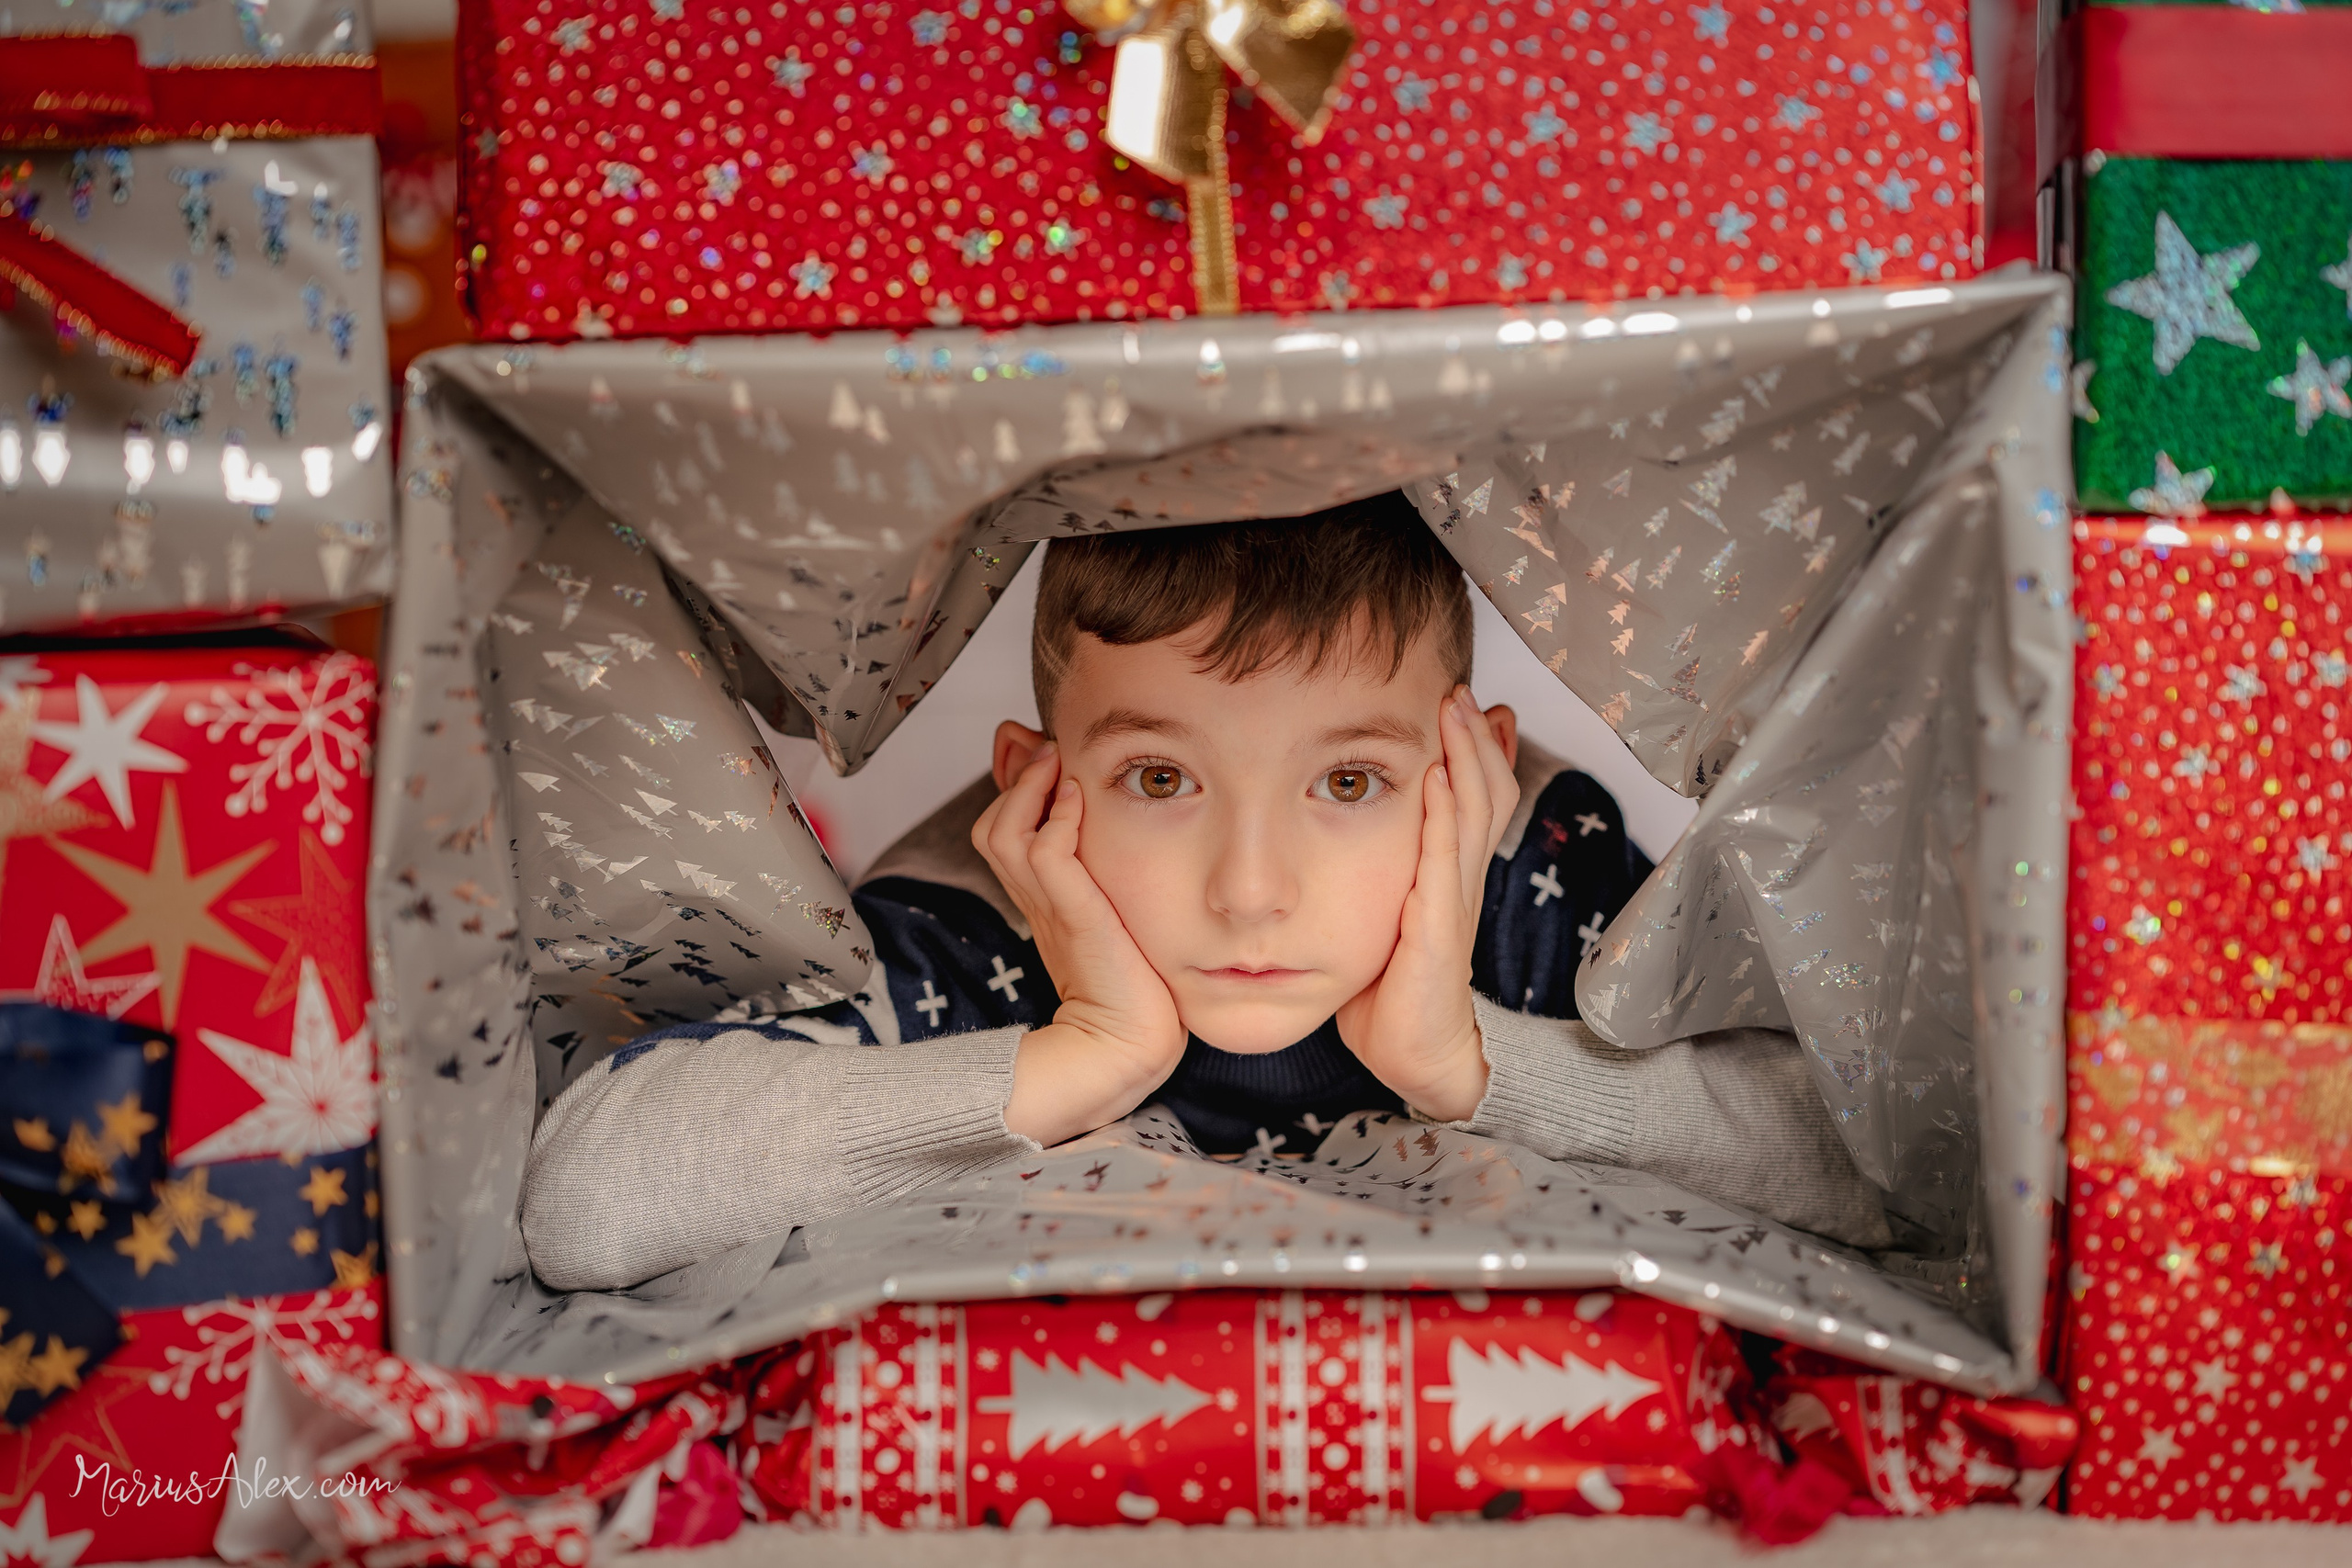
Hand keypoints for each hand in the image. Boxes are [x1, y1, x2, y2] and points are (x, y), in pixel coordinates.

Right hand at [972, 743, 1187, 1144]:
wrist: (1130, 1044)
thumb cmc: (1137, 986)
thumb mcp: (1114, 914)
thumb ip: (1103, 875)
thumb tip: (1097, 832)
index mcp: (1042, 900)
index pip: (1005, 829)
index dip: (1014, 786)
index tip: (1035, 748)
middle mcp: (1035, 901)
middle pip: (992, 825)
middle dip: (1016, 778)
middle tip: (1047, 748)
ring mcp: (1047, 908)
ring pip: (1004, 831)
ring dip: (1029, 788)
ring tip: (1057, 761)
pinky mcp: (1071, 916)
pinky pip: (1045, 853)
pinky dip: (1056, 820)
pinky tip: (1077, 803)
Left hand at [1335, 686, 1520, 1122]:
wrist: (1414, 1054)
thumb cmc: (1395, 989)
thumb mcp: (1393, 913)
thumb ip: (1391, 872)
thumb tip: (1371, 832)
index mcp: (1451, 876)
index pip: (1478, 798)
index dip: (1479, 749)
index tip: (1467, 701)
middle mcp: (1460, 882)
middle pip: (1487, 793)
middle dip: (1475, 738)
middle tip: (1462, 689)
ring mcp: (1453, 904)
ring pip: (1471, 815)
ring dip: (1466, 758)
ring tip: (1456, 711)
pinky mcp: (1435, 931)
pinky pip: (1443, 863)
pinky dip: (1442, 817)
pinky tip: (1437, 780)